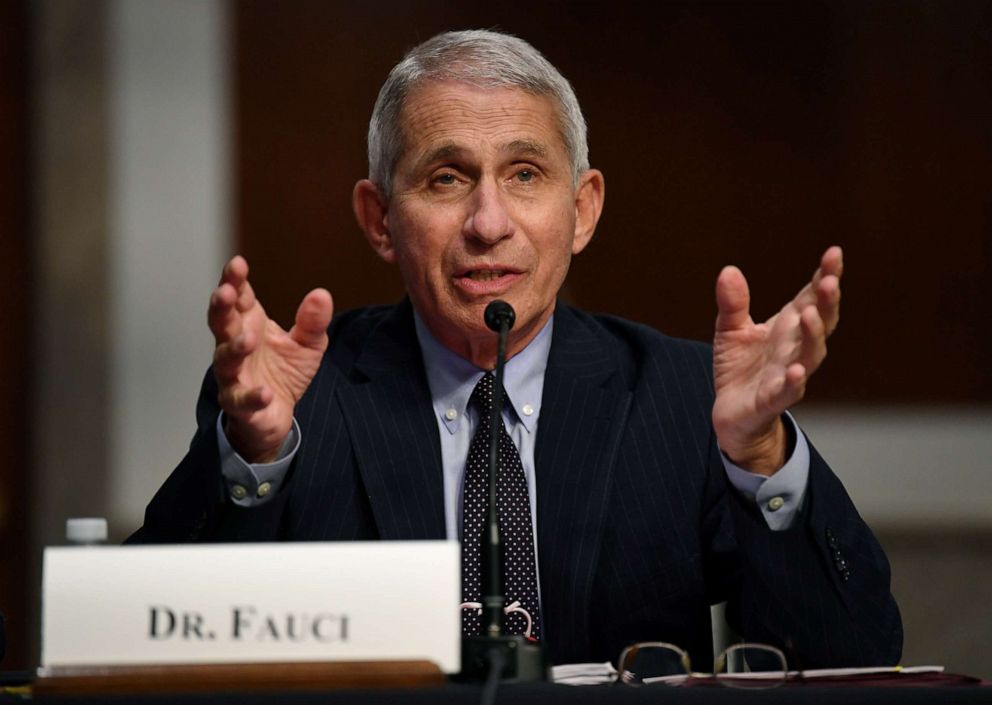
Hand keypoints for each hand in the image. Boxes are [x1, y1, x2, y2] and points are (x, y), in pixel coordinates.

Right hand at [208, 256, 332, 461]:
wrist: (276, 416)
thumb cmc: (284, 373)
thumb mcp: (308, 345)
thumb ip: (312, 322)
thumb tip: (322, 294)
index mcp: (249, 324)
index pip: (238, 297)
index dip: (234, 281)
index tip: (238, 264)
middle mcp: (234, 346)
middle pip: (221, 322)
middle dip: (222, 306)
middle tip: (227, 292)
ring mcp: (233, 375)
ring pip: (224, 359)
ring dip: (234, 349)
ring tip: (248, 339)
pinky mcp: (239, 404)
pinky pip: (241, 399)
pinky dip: (251, 396)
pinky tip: (264, 392)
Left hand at [711, 247, 842, 474]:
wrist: (732, 414)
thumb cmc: (740, 369)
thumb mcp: (730, 330)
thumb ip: (733, 303)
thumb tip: (728, 270)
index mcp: (788, 327)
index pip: (812, 298)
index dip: (825, 276)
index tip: (834, 253)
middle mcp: (795, 348)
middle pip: (820, 323)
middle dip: (827, 302)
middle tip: (830, 281)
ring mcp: (787, 374)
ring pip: (810, 355)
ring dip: (813, 335)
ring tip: (809, 315)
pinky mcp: (772, 400)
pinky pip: (788, 392)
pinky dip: (794, 382)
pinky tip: (797, 371)